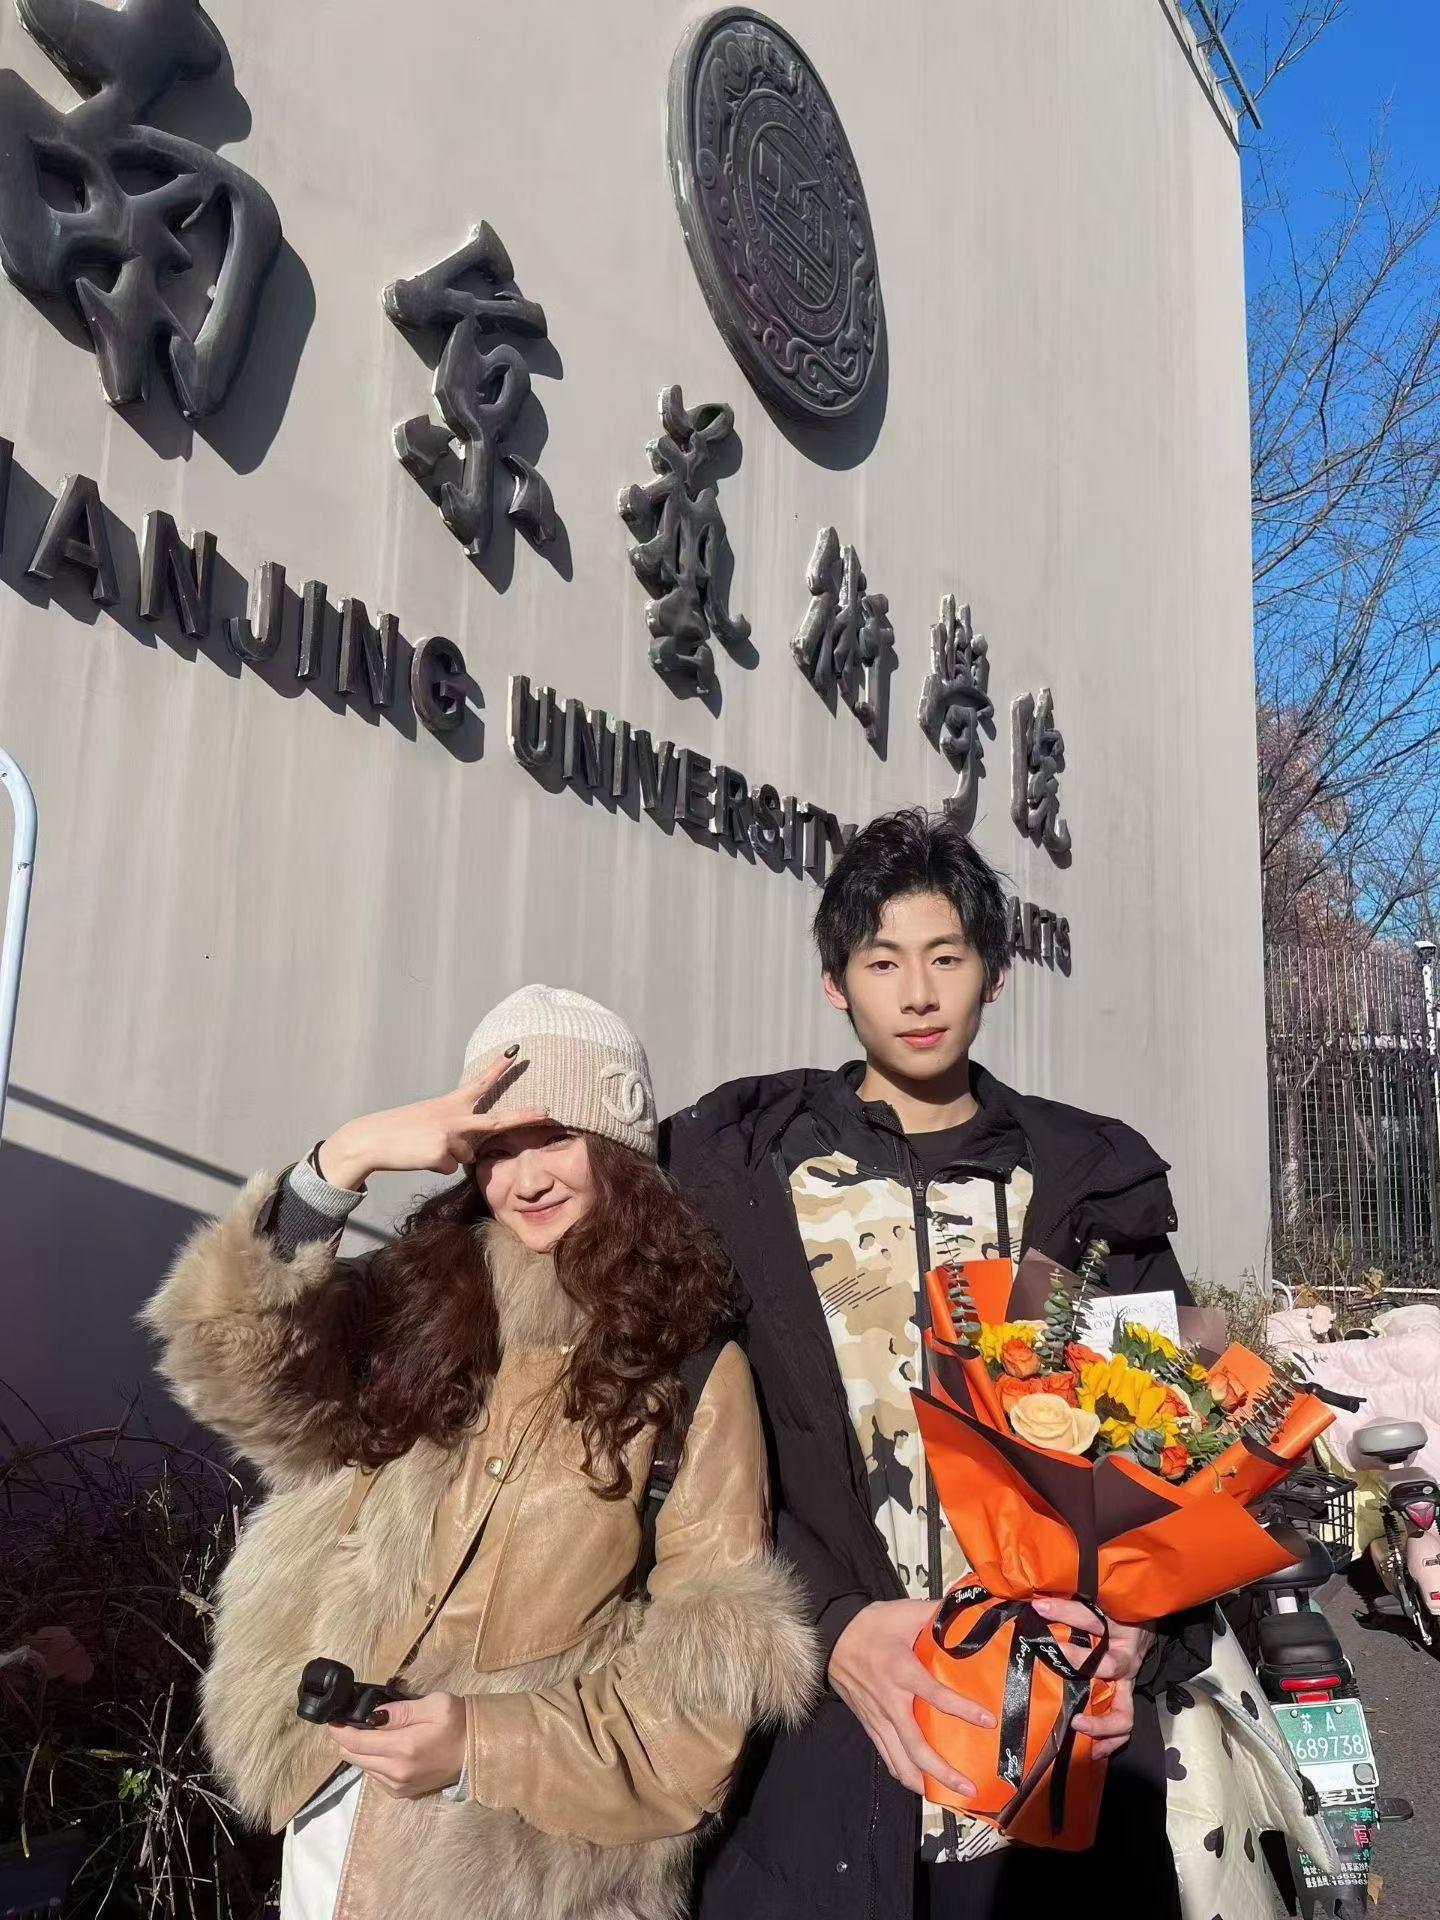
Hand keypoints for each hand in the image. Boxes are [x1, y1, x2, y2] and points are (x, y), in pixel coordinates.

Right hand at [316, 1050, 547, 1190]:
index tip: (516, 1050)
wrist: (373, 1138)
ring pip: (466, 1155)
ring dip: (447, 1156)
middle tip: (548, 1111)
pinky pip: (450, 1167)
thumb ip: (456, 1132)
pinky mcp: (442, 1152)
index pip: (480, 1082)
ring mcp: (450, 1133)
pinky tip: (420, 1156)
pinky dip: (436, 1166)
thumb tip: (469, 1153)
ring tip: (424, 1146)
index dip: (499, 1067)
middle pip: (496, 1120)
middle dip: (524, 1116)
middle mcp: (455, 1115)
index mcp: (451, 1103)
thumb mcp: (431, 1123)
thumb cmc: (402, 1132)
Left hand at [326, 1692, 466, 1797]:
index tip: (332, 1718)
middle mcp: (396, 1772)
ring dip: (360, 1751)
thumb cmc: (458, 1722)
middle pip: (354, 1758)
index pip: (357, 1742)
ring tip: (367, 1732)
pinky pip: (375, 1777)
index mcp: (403, 1748)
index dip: (340, 1730)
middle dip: (346, 1740)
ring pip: (363, 1768)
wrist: (476, 1752)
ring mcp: (398, 1786)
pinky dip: (372, 1761)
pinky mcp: (402, 1792)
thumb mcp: (435, 1704)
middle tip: (347, 1722)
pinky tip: (383, 1748)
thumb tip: (373, 1715)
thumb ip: (401, 1710)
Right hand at [828, 1599, 995, 1795]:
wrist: (833, 1637)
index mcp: (901, 1670)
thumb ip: (938, 1613)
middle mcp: (890, 1701)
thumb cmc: (871, 1625)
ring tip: (951, 1797)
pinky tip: (922, 1786)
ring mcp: (878, 1718)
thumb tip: (970, 1607)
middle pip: (916, 1746)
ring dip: (926, 1782)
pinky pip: (888, 1757)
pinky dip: (905, 1775)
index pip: (935, 1695)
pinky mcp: (870, 1725)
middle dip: (943, 1770)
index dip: (962, 1709)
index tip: (988, 1721)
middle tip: (968, 1786)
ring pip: (901, 1760)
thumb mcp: (905, 1612)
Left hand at [1032, 1597, 1153, 1758]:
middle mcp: (1125, 1659)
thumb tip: (1037, 1601)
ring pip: (1123, 1712)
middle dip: (1081, 1665)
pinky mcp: (1126, 1699)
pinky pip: (1123, 1726)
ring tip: (1077, 1725)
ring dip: (1101, 1724)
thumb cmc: (1117, 1614)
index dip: (1064, 1611)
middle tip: (1057, 1661)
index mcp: (1117, 1628)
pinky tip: (1093, 1750)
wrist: (1144, 1627)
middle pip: (1110, 1666)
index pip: (1089, 1616)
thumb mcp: (1099, 1604)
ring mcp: (1127, 1684)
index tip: (1040, 1607)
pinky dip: (1109, 1741)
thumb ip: (1071, 1605)